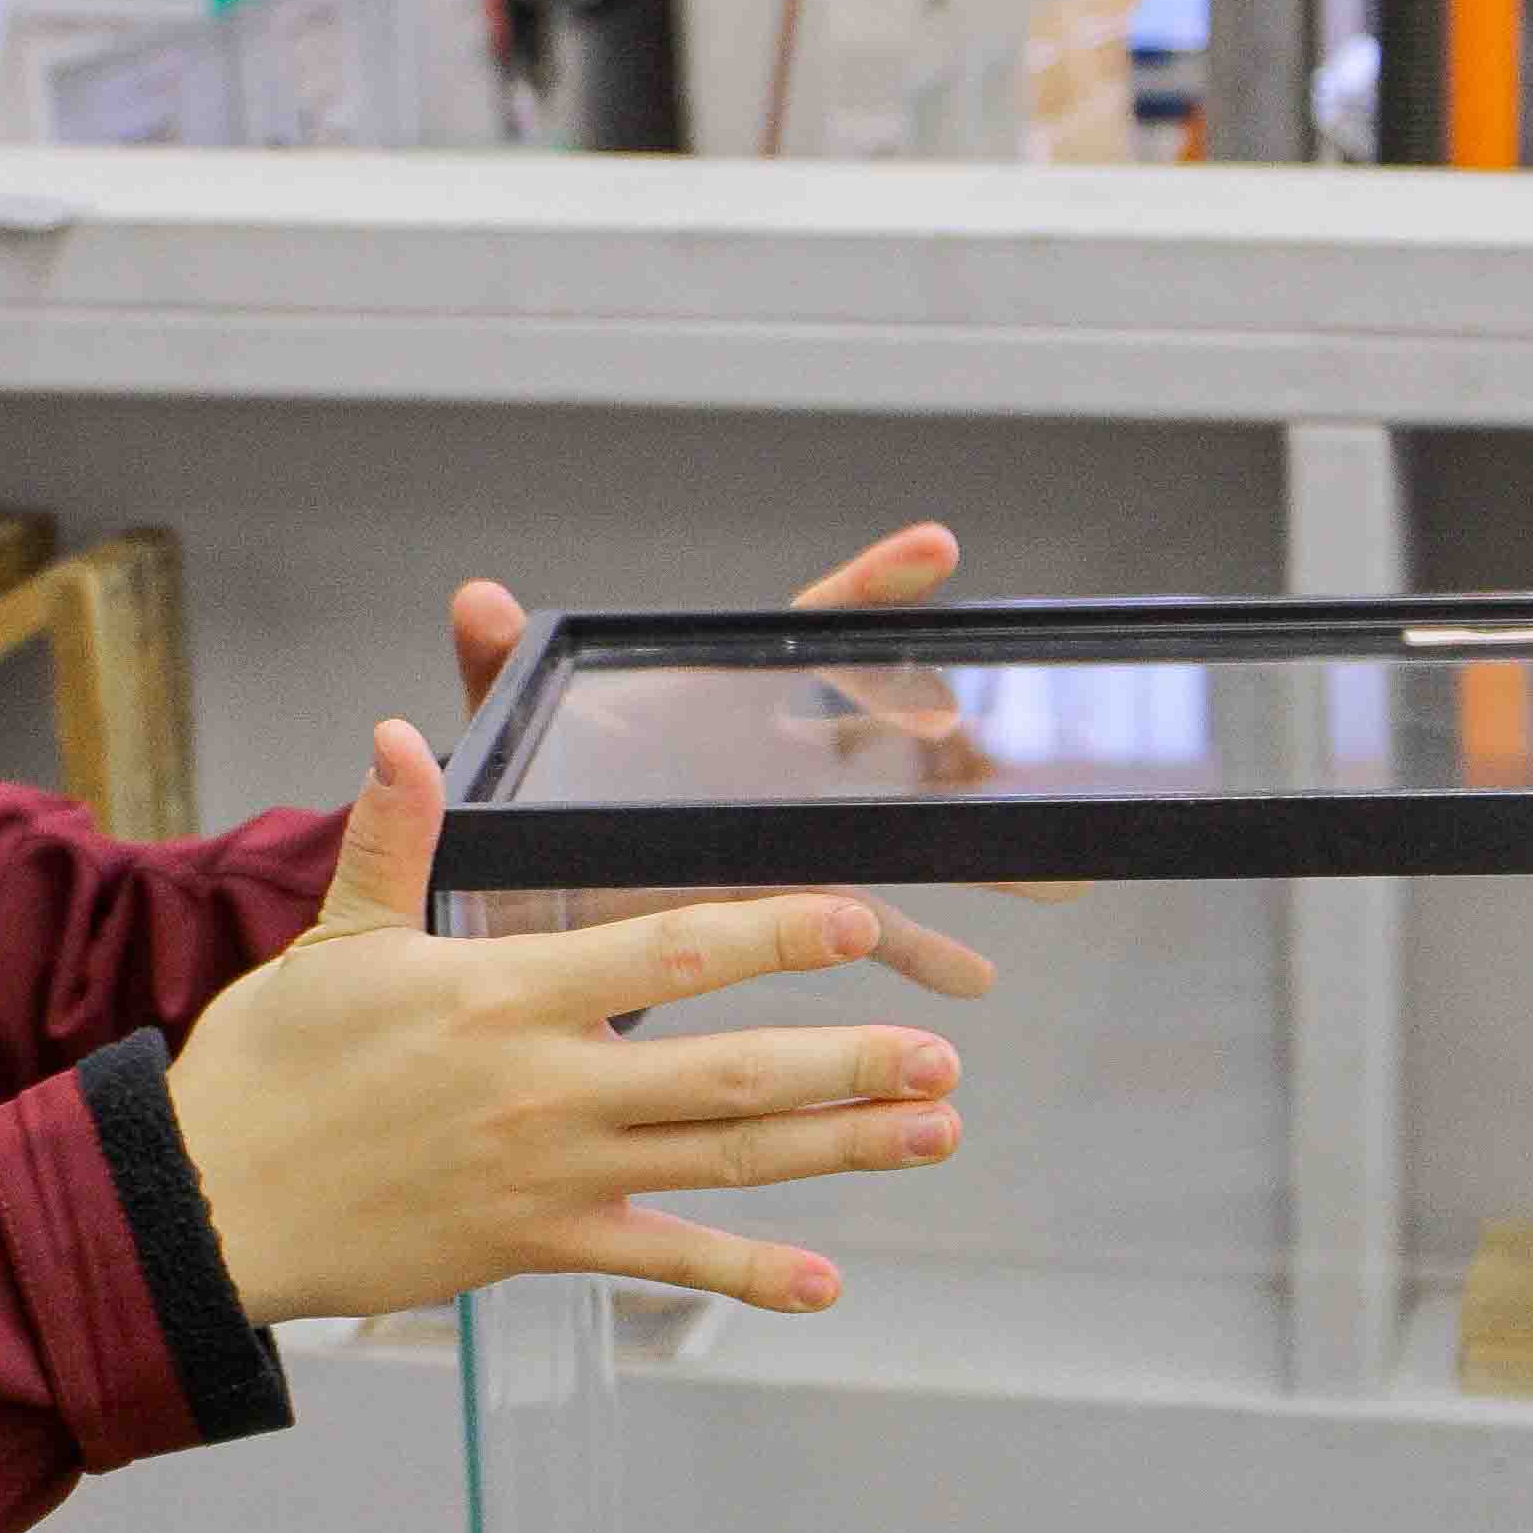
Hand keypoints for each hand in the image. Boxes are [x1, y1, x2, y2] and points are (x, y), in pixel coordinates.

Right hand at [169, 723, 970, 1322]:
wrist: (207, 1202)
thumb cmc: (269, 1065)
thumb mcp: (335, 940)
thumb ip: (394, 841)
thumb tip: (402, 736)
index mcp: (507, 994)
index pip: (669, 953)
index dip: (771, 934)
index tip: (855, 921)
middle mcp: (548, 1085)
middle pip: (729, 1069)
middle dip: (846, 1062)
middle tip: (943, 1053)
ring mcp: (551, 1172)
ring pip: (721, 1157)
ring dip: (835, 1147)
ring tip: (934, 1133)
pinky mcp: (535, 1245)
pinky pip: (660, 1259)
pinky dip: (744, 1272)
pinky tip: (825, 1282)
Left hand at [439, 521, 1046, 993]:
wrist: (511, 902)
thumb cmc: (518, 807)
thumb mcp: (508, 746)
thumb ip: (499, 676)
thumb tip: (478, 602)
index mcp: (715, 707)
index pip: (803, 633)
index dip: (866, 591)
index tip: (933, 551)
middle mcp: (768, 763)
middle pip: (887, 735)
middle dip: (959, 742)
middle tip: (1014, 748)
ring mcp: (788, 839)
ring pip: (901, 838)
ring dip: (977, 859)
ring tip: (1054, 881)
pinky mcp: (784, 913)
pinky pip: (871, 930)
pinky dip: (923, 953)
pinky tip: (970, 980)